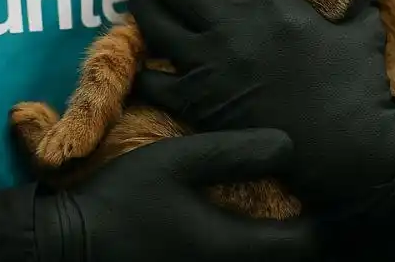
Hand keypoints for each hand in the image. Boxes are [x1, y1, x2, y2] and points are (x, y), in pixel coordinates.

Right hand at [33, 128, 318, 261]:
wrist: (71, 245)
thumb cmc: (126, 200)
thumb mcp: (179, 162)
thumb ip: (234, 152)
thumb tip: (290, 144)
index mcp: (236, 247)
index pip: (306, 244)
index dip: (323, 217)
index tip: (323, 189)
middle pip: (286, 259)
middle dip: (301, 232)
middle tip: (304, 199)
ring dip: (272, 240)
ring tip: (274, 210)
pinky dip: (247, 248)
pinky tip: (234, 226)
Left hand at [128, 0, 394, 211]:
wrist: (345, 156)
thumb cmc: (359, 92)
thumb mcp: (365, 33)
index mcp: (275, 4)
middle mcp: (234, 28)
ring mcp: (210, 65)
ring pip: (152, 18)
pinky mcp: (196, 102)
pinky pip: (151, 78)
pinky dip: (142, 66)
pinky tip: (141, 56)